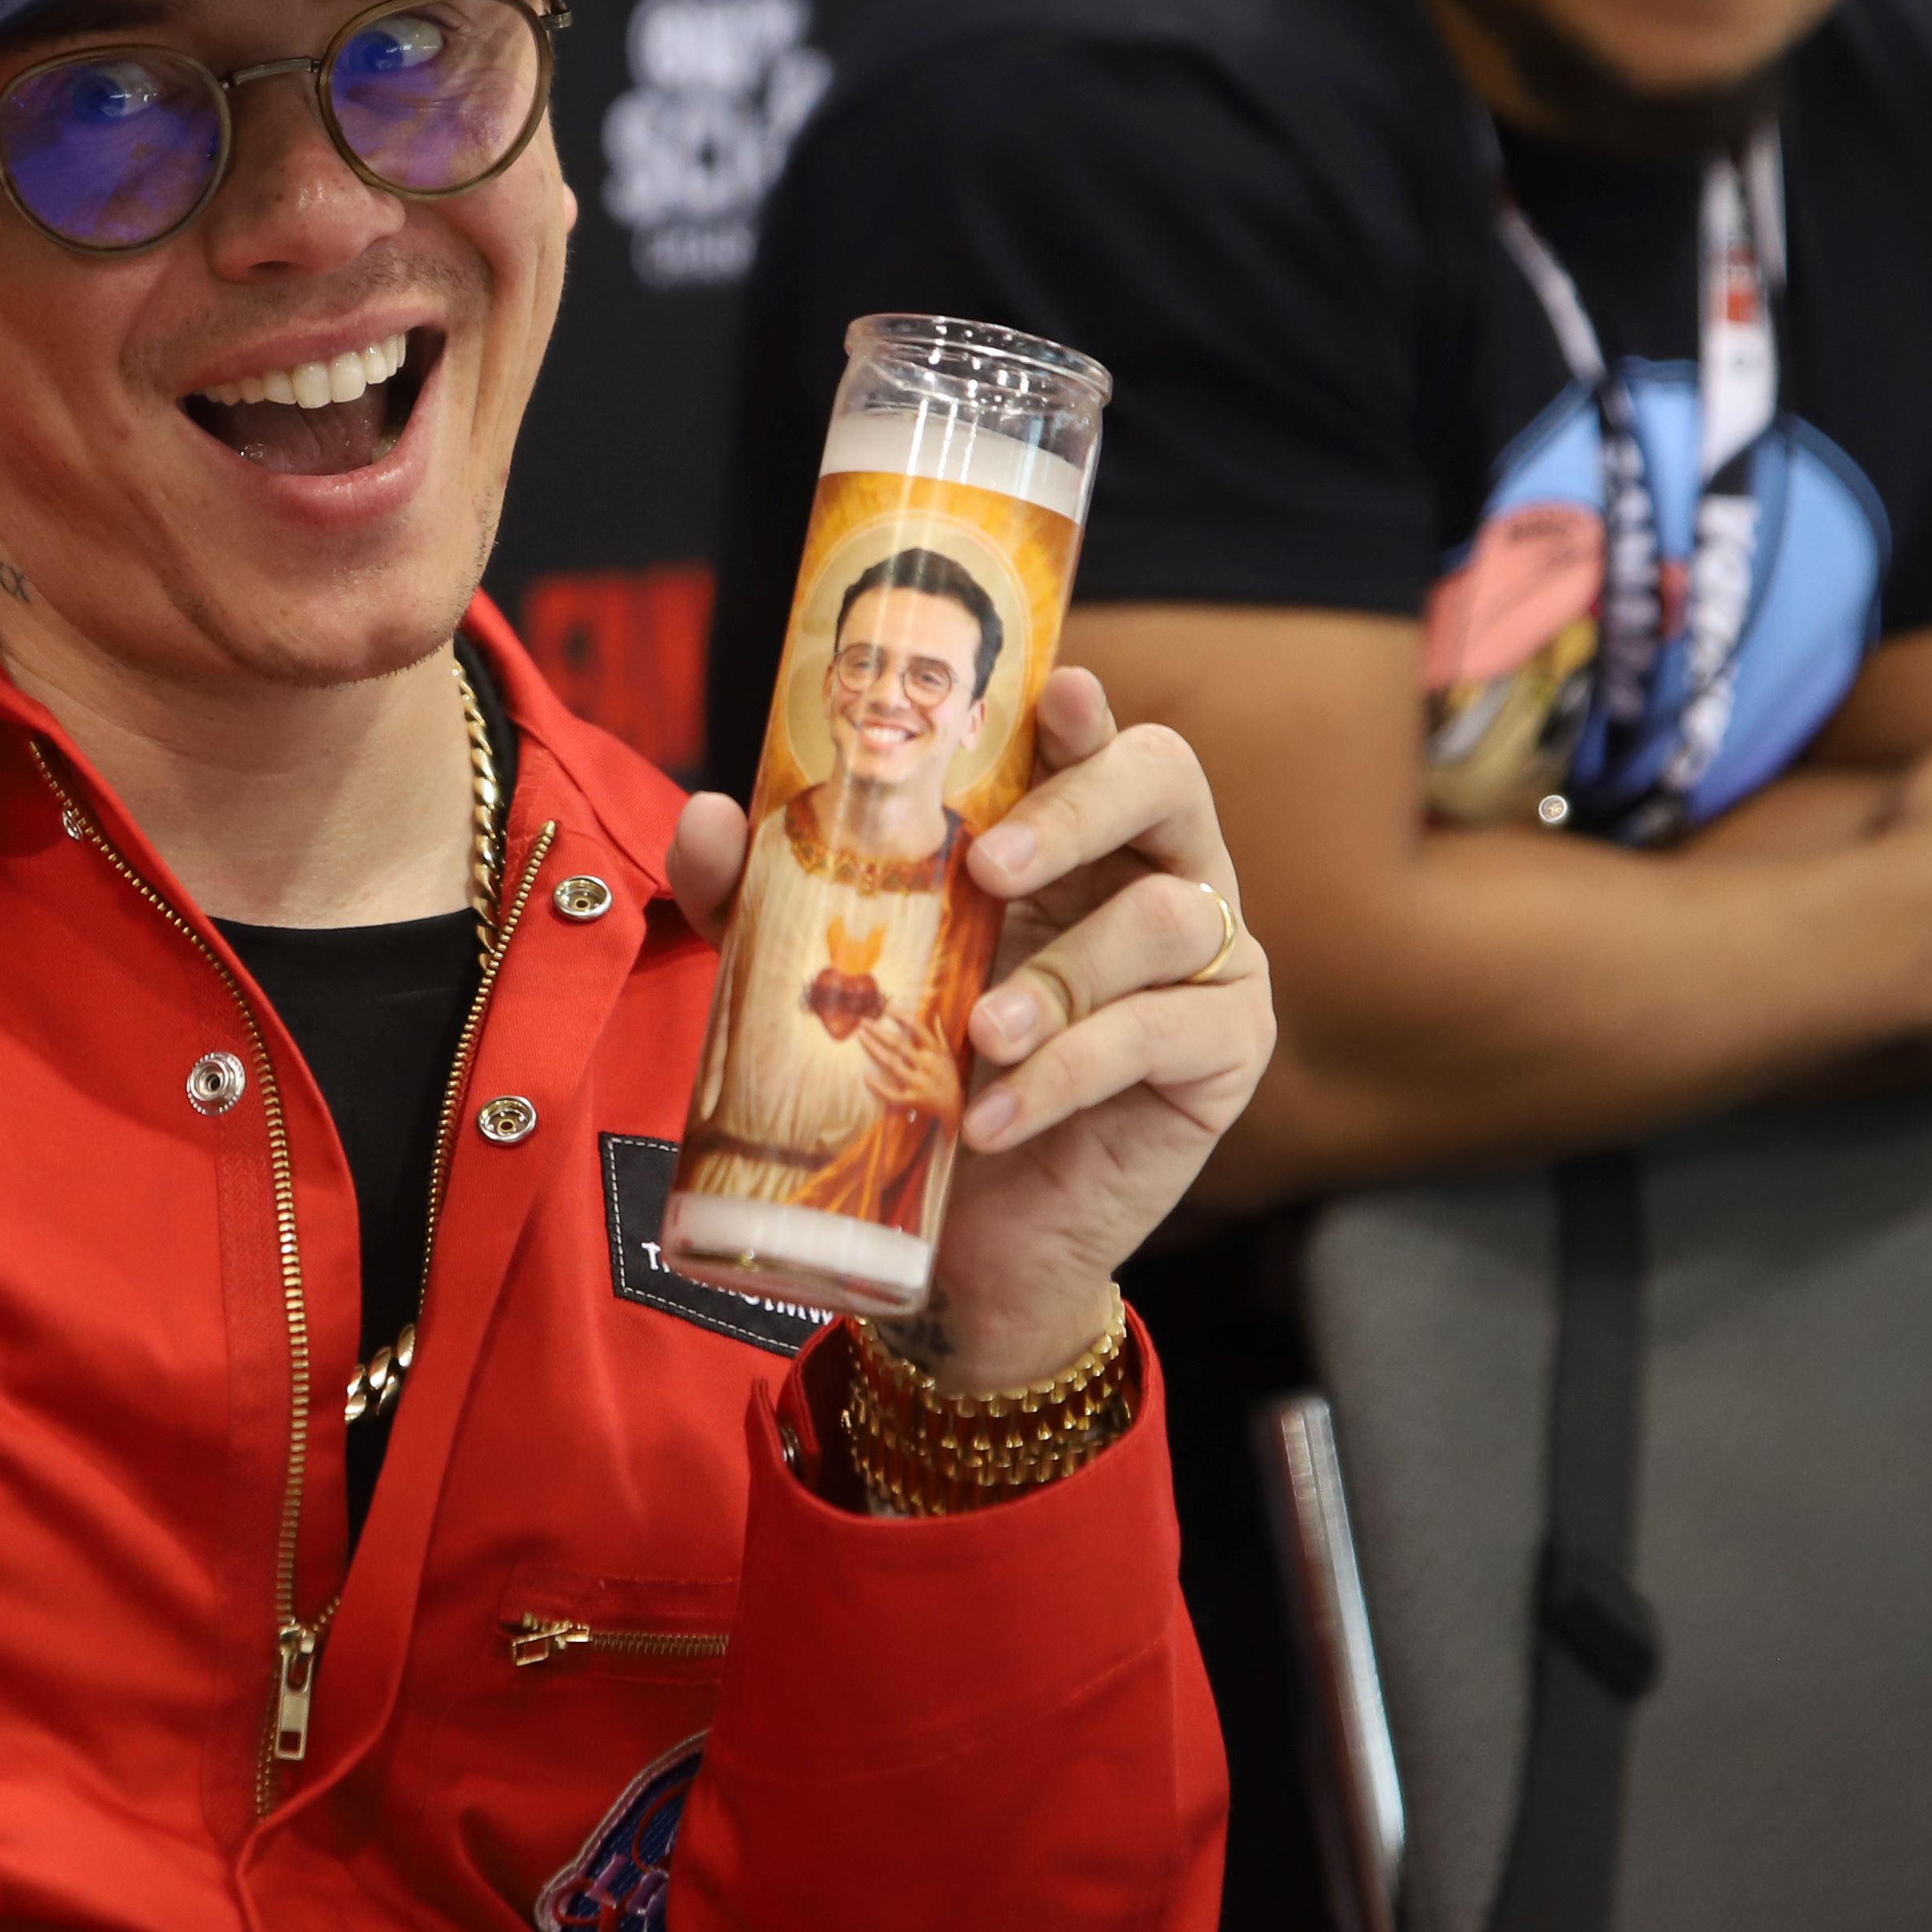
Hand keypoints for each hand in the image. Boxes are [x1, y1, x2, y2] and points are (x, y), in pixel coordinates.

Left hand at [672, 673, 1275, 1395]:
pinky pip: (1165, 1034)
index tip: (1054, 692)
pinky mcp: (1225, 1049)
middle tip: (993, 862)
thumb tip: (706, 814)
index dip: (1082, 707)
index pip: (1093, 734)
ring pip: (1172, 917)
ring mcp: (1208, 957)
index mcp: (1073, 830)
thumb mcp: (832, 973)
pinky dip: (1069, 1072)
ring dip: (1064, 973)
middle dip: (1082, 807)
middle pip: (1167, 778)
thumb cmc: (920, 1074)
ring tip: (979, 1032)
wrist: (967, 1239)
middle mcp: (1155, 870)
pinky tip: (995, 1117)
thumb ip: (761, 895)